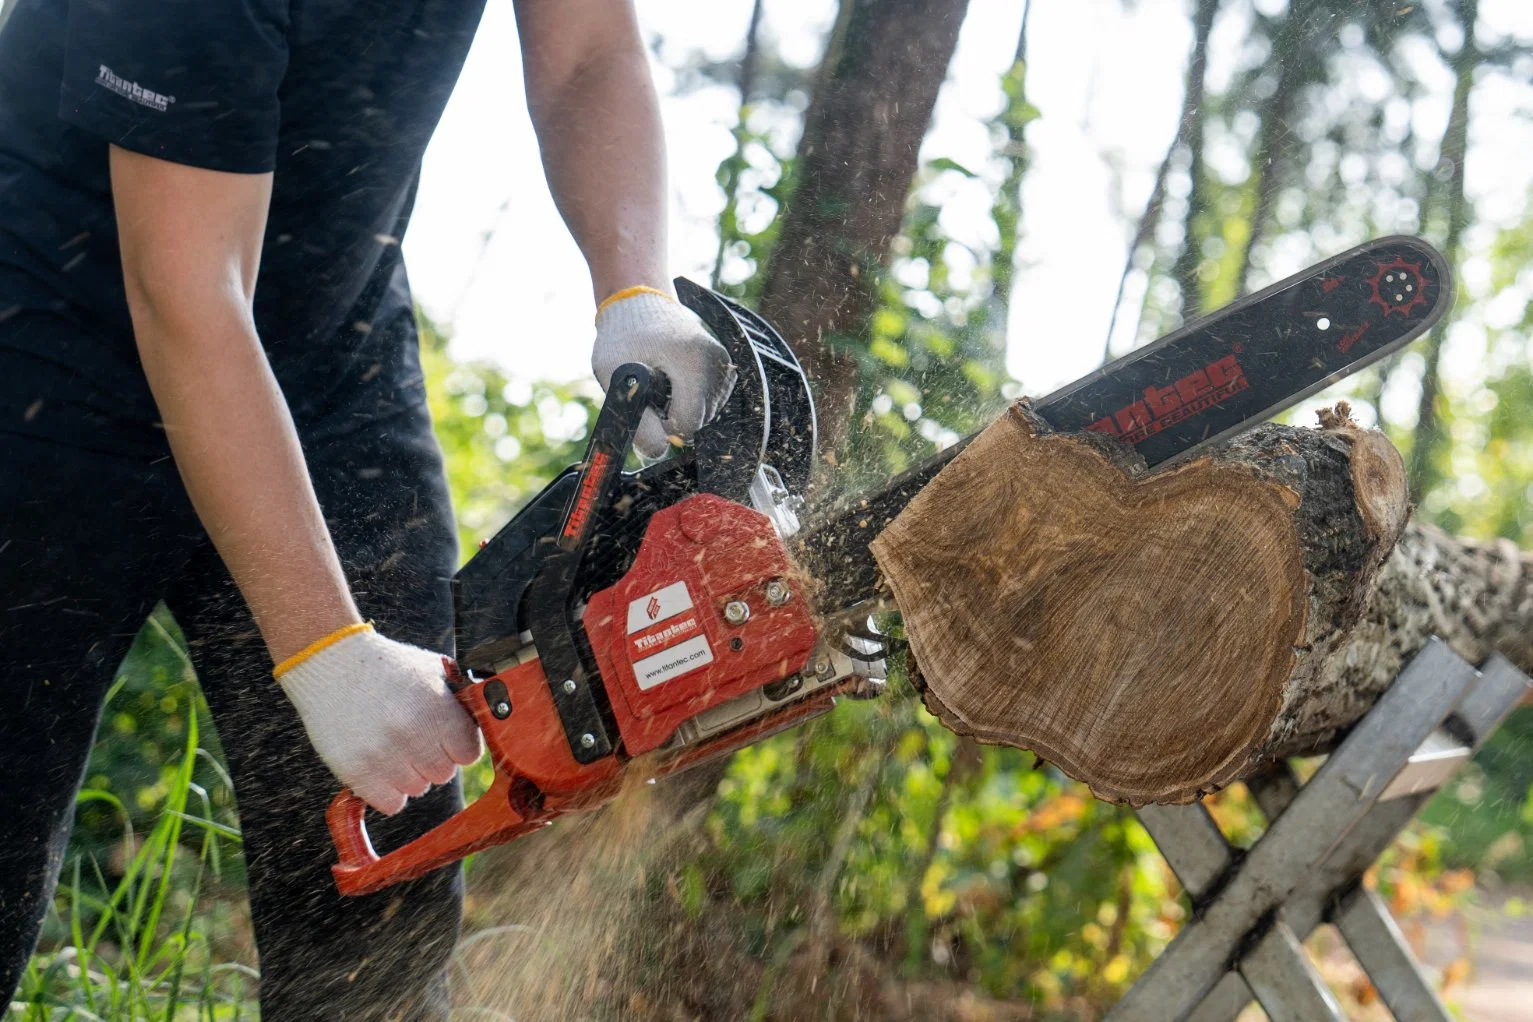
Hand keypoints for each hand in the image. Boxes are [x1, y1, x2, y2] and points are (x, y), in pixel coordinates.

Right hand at [275, 624, 482, 813]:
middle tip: (414, 737)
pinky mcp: (355, 771)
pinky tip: (379, 764)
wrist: (331, 662)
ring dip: (409, 773)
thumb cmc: (387, 667)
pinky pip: (391, 804)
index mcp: (436, 706)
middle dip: (433, 758)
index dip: (458, 745)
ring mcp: (382, 754)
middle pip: (444, 774)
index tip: (445, 737)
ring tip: (391, 744)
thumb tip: (489, 721)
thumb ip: (460, 700)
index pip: (469, 754)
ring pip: (417, 789)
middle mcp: (412, 732)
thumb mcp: (431, 671)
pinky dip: (387, 791)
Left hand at [591, 286, 736, 457]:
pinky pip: (711, 402)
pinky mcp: (725, 365)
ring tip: (661, 379)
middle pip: (698, 421)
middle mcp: (717, 362)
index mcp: (694, 363)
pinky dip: (691, 398)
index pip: (687, 425)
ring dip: (681, 407)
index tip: (647, 402)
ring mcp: (725, 363)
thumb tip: (659, 452)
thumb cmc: (622, 337)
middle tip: (651, 388)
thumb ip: (637, 421)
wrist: (638, 304)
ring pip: (706, 414)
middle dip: (672, 414)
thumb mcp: (613, 377)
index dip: (661, 423)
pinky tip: (674, 380)